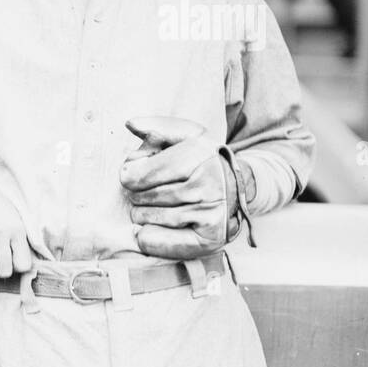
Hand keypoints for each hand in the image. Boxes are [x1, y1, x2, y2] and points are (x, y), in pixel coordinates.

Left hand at [120, 117, 235, 258]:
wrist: (239, 188)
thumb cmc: (202, 160)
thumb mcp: (187, 136)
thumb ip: (157, 127)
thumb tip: (130, 123)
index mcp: (200, 156)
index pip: (140, 175)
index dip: (128, 176)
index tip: (133, 176)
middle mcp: (209, 185)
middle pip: (142, 198)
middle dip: (137, 196)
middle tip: (147, 193)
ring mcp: (211, 214)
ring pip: (149, 220)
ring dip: (141, 215)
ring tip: (153, 208)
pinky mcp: (210, 239)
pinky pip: (159, 243)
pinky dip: (147, 238)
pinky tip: (151, 228)